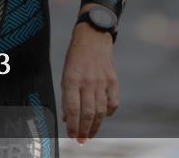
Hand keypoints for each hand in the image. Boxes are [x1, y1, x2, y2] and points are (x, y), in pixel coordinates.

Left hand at [61, 16, 117, 143]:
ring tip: (90, 134)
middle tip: (81, 140)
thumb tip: (67, 118)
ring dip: (95, 126)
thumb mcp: (65, 74)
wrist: (92, 37)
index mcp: (72, 79)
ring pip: (100, 111)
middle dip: (84, 130)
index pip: (73, 109)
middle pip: (87, 113)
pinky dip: (109, 113)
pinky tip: (104, 117)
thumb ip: (67, 96)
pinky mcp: (113, 80)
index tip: (72, 136)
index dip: (72, 125)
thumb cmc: (75, 57)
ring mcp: (102, 81)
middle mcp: (87, 81)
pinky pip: (113, 102)